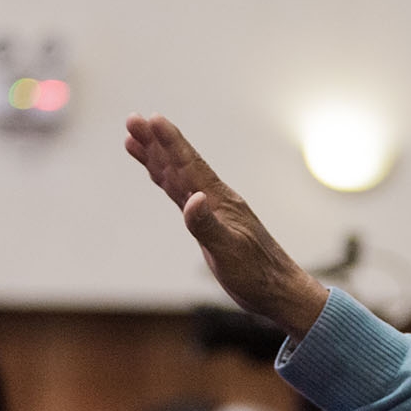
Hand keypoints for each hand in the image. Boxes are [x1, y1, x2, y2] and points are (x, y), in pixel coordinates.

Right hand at [124, 113, 328, 335]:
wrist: (279, 291)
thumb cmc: (257, 275)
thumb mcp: (230, 252)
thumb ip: (208, 226)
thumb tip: (192, 199)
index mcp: (220, 202)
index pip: (191, 166)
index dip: (171, 143)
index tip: (152, 119)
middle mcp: (215, 200)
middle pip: (180, 165)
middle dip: (155, 143)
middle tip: (131, 120)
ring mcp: (212, 211)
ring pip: (177, 178)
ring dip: (156, 159)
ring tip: (132, 140)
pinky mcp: (209, 224)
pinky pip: (181, 196)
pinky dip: (167, 182)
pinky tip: (158, 174)